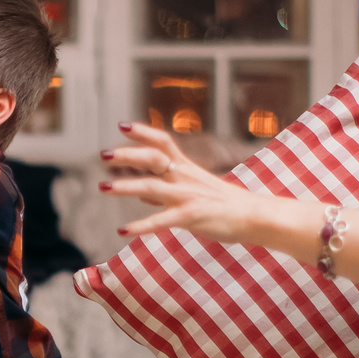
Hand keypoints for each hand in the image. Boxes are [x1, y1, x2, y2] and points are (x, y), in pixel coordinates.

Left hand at [100, 121, 294, 244]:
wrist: (256, 216)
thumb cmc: (225, 206)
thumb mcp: (193, 193)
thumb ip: (165, 193)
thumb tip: (141, 196)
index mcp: (187, 169)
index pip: (163, 141)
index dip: (143, 132)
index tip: (122, 125)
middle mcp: (185, 178)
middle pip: (153, 157)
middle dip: (127, 154)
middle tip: (104, 155)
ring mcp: (188, 196)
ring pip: (151, 187)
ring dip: (125, 186)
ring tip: (103, 187)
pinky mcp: (192, 216)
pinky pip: (162, 220)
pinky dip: (141, 226)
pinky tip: (123, 232)